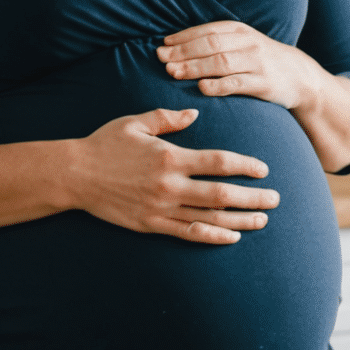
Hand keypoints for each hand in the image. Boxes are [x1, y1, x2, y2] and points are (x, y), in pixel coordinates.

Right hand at [63, 108, 277, 244]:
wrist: (74, 175)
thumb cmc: (105, 144)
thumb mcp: (136, 122)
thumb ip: (168, 117)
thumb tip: (195, 113)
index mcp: (170, 156)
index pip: (219, 162)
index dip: (246, 167)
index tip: (264, 170)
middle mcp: (169, 185)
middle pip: (222, 194)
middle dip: (253, 197)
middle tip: (276, 199)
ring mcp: (161, 208)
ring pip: (209, 217)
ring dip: (240, 219)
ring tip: (262, 220)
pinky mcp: (151, 225)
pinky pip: (188, 233)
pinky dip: (213, 236)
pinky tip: (232, 236)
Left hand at [157, 21, 330, 109]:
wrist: (300, 76)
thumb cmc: (262, 59)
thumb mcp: (243, 42)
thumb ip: (217, 41)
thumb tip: (177, 45)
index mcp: (240, 30)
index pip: (207, 30)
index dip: (183, 37)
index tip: (163, 45)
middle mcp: (248, 43)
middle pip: (210, 45)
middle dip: (183, 51)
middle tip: (162, 59)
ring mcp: (256, 63)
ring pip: (221, 62)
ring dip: (194, 67)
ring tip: (173, 72)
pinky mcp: (263, 84)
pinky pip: (237, 84)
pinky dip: (218, 85)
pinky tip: (201, 88)